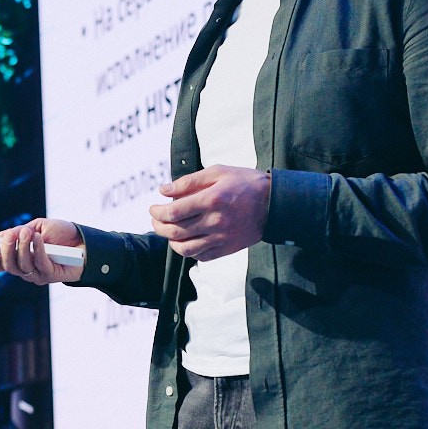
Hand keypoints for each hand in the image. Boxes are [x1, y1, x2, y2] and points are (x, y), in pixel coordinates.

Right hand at [0, 218, 83, 284]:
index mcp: (18, 259)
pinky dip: (37, 249)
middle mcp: (25, 270)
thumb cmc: (60, 234)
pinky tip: (38, 237)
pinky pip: (40, 263)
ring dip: (23, 247)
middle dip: (6, 250)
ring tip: (28, 232)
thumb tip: (4, 235)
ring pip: (22, 265)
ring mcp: (38, 274)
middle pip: (8, 266)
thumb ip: (21, 231)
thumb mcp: (38, 227)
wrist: (85, 241)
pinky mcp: (51, 275)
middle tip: (9, 235)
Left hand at [150, 166, 269, 260]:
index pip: (174, 212)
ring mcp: (222, 238)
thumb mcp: (218, 172)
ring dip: (170, 241)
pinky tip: (186, 240)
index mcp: (212, 200)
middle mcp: (215, 222)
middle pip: (175, 232)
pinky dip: (188, 251)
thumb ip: (188, 181)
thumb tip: (163, 191)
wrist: (275, 203)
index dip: (157, 212)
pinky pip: (201, 256)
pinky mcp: (227, 249)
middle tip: (156, 219)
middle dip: (158, 226)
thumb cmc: (245, 183)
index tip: (153, 208)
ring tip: (168, 231)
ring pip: (185, 249)